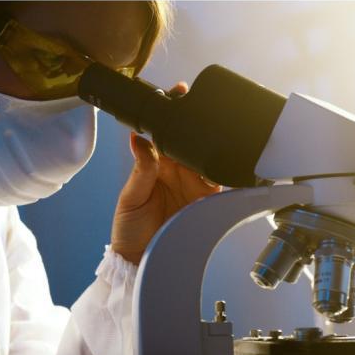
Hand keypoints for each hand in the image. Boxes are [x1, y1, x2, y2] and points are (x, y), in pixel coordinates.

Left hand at [110, 82, 222, 264]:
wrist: (140, 260)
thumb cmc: (128, 230)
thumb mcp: (130, 198)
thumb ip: (140, 170)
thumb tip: (138, 138)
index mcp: (156, 164)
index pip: (166, 133)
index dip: (174, 114)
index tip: (179, 94)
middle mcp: (177, 171)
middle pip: (191, 141)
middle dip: (198, 124)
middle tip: (203, 106)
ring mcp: (193, 184)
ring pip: (207, 157)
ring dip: (211, 145)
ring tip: (215, 132)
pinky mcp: (206, 200)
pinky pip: (220, 182)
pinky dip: (225, 172)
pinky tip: (226, 161)